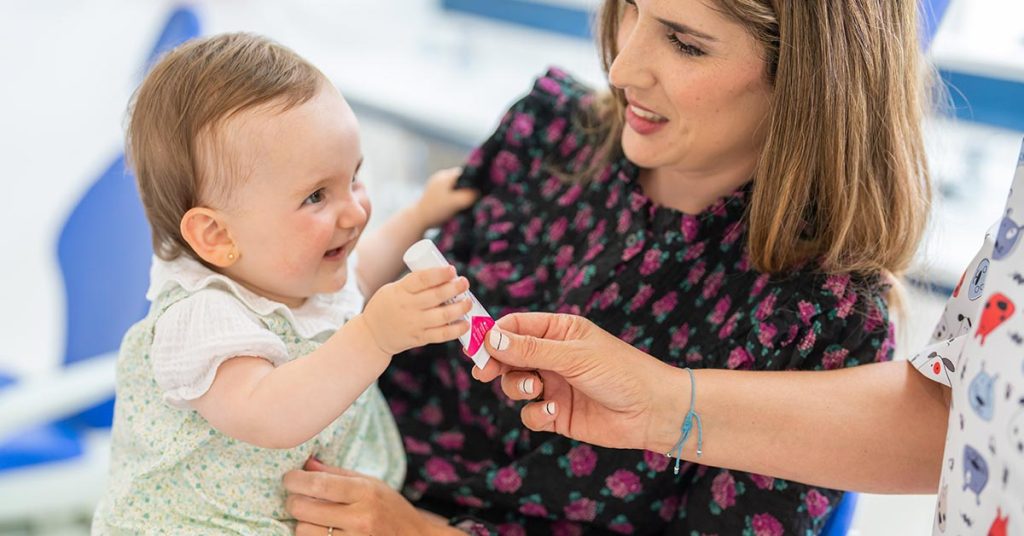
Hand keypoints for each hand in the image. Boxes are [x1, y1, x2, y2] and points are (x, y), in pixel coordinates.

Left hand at [285, 458, 453, 535]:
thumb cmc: (391, 508)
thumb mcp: (371, 484)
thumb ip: (337, 474)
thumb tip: (306, 463)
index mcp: (365, 493)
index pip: (320, 485)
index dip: (296, 480)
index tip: (289, 478)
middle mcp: (359, 518)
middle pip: (304, 509)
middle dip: (294, 501)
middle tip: (297, 497)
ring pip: (303, 531)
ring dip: (302, 522)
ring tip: (313, 516)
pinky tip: (320, 529)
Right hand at [361, 266, 471, 354]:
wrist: (372, 335)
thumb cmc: (387, 306)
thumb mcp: (394, 289)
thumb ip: (415, 284)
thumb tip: (444, 275)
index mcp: (401, 290)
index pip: (421, 279)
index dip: (438, 274)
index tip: (452, 269)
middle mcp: (408, 307)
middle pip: (436, 296)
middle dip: (455, 288)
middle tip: (464, 283)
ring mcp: (414, 324)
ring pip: (442, 316)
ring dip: (460, 308)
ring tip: (468, 301)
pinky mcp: (420, 338)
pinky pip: (442, 334)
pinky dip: (456, 329)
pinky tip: (466, 323)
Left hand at [413, 167, 478, 228]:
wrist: (419, 219)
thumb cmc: (437, 210)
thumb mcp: (456, 203)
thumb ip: (469, 196)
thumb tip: (480, 192)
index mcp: (446, 175)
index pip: (466, 172)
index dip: (475, 181)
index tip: (481, 190)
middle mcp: (442, 176)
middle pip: (461, 179)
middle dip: (468, 188)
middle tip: (474, 198)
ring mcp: (438, 184)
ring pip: (456, 186)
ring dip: (461, 193)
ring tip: (465, 203)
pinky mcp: (436, 192)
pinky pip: (450, 191)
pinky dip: (455, 197)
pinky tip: (457, 205)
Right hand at [475, 312, 689, 451]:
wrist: (651, 411)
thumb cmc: (620, 372)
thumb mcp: (573, 355)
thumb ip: (530, 348)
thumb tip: (491, 337)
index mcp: (559, 330)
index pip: (515, 326)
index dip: (492, 335)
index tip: (475, 347)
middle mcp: (553, 356)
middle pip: (508, 355)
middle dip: (496, 363)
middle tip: (484, 372)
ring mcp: (554, 384)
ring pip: (514, 384)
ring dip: (517, 387)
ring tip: (536, 389)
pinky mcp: (557, 413)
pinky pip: (529, 413)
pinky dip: (535, 413)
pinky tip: (553, 411)